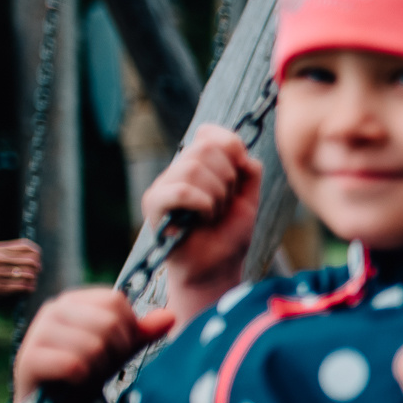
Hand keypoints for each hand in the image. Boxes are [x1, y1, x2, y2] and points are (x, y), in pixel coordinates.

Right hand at [0, 240, 41, 301]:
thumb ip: (6, 252)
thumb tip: (31, 253)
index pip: (27, 247)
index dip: (37, 254)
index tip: (36, 259)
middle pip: (32, 261)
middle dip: (38, 268)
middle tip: (37, 272)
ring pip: (30, 275)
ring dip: (34, 280)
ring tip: (31, 282)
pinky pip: (22, 287)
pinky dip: (29, 289)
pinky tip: (27, 289)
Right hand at [13, 289, 175, 402]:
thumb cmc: (88, 370)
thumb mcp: (120, 349)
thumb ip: (143, 332)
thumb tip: (170, 316)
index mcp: (74, 300)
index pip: (116, 302)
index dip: (128, 329)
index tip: (117, 349)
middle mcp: (53, 309)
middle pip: (108, 323)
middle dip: (116, 352)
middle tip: (101, 367)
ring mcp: (37, 332)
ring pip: (94, 345)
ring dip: (99, 369)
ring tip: (87, 376)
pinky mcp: (28, 359)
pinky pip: (74, 365)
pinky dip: (83, 380)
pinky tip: (74, 384)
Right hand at [141, 126, 260, 324]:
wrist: (215, 269)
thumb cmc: (229, 235)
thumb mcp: (248, 198)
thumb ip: (249, 170)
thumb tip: (239, 151)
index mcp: (198, 164)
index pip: (210, 133)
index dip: (231, 147)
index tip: (240, 174)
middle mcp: (177, 170)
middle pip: (205, 148)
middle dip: (228, 178)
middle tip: (223, 204)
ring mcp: (163, 185)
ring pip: (194, 167)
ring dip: (216, 195)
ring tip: (213, 215)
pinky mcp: (153, 204)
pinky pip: (181, 189)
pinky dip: (203, 204)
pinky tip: (204, 219)